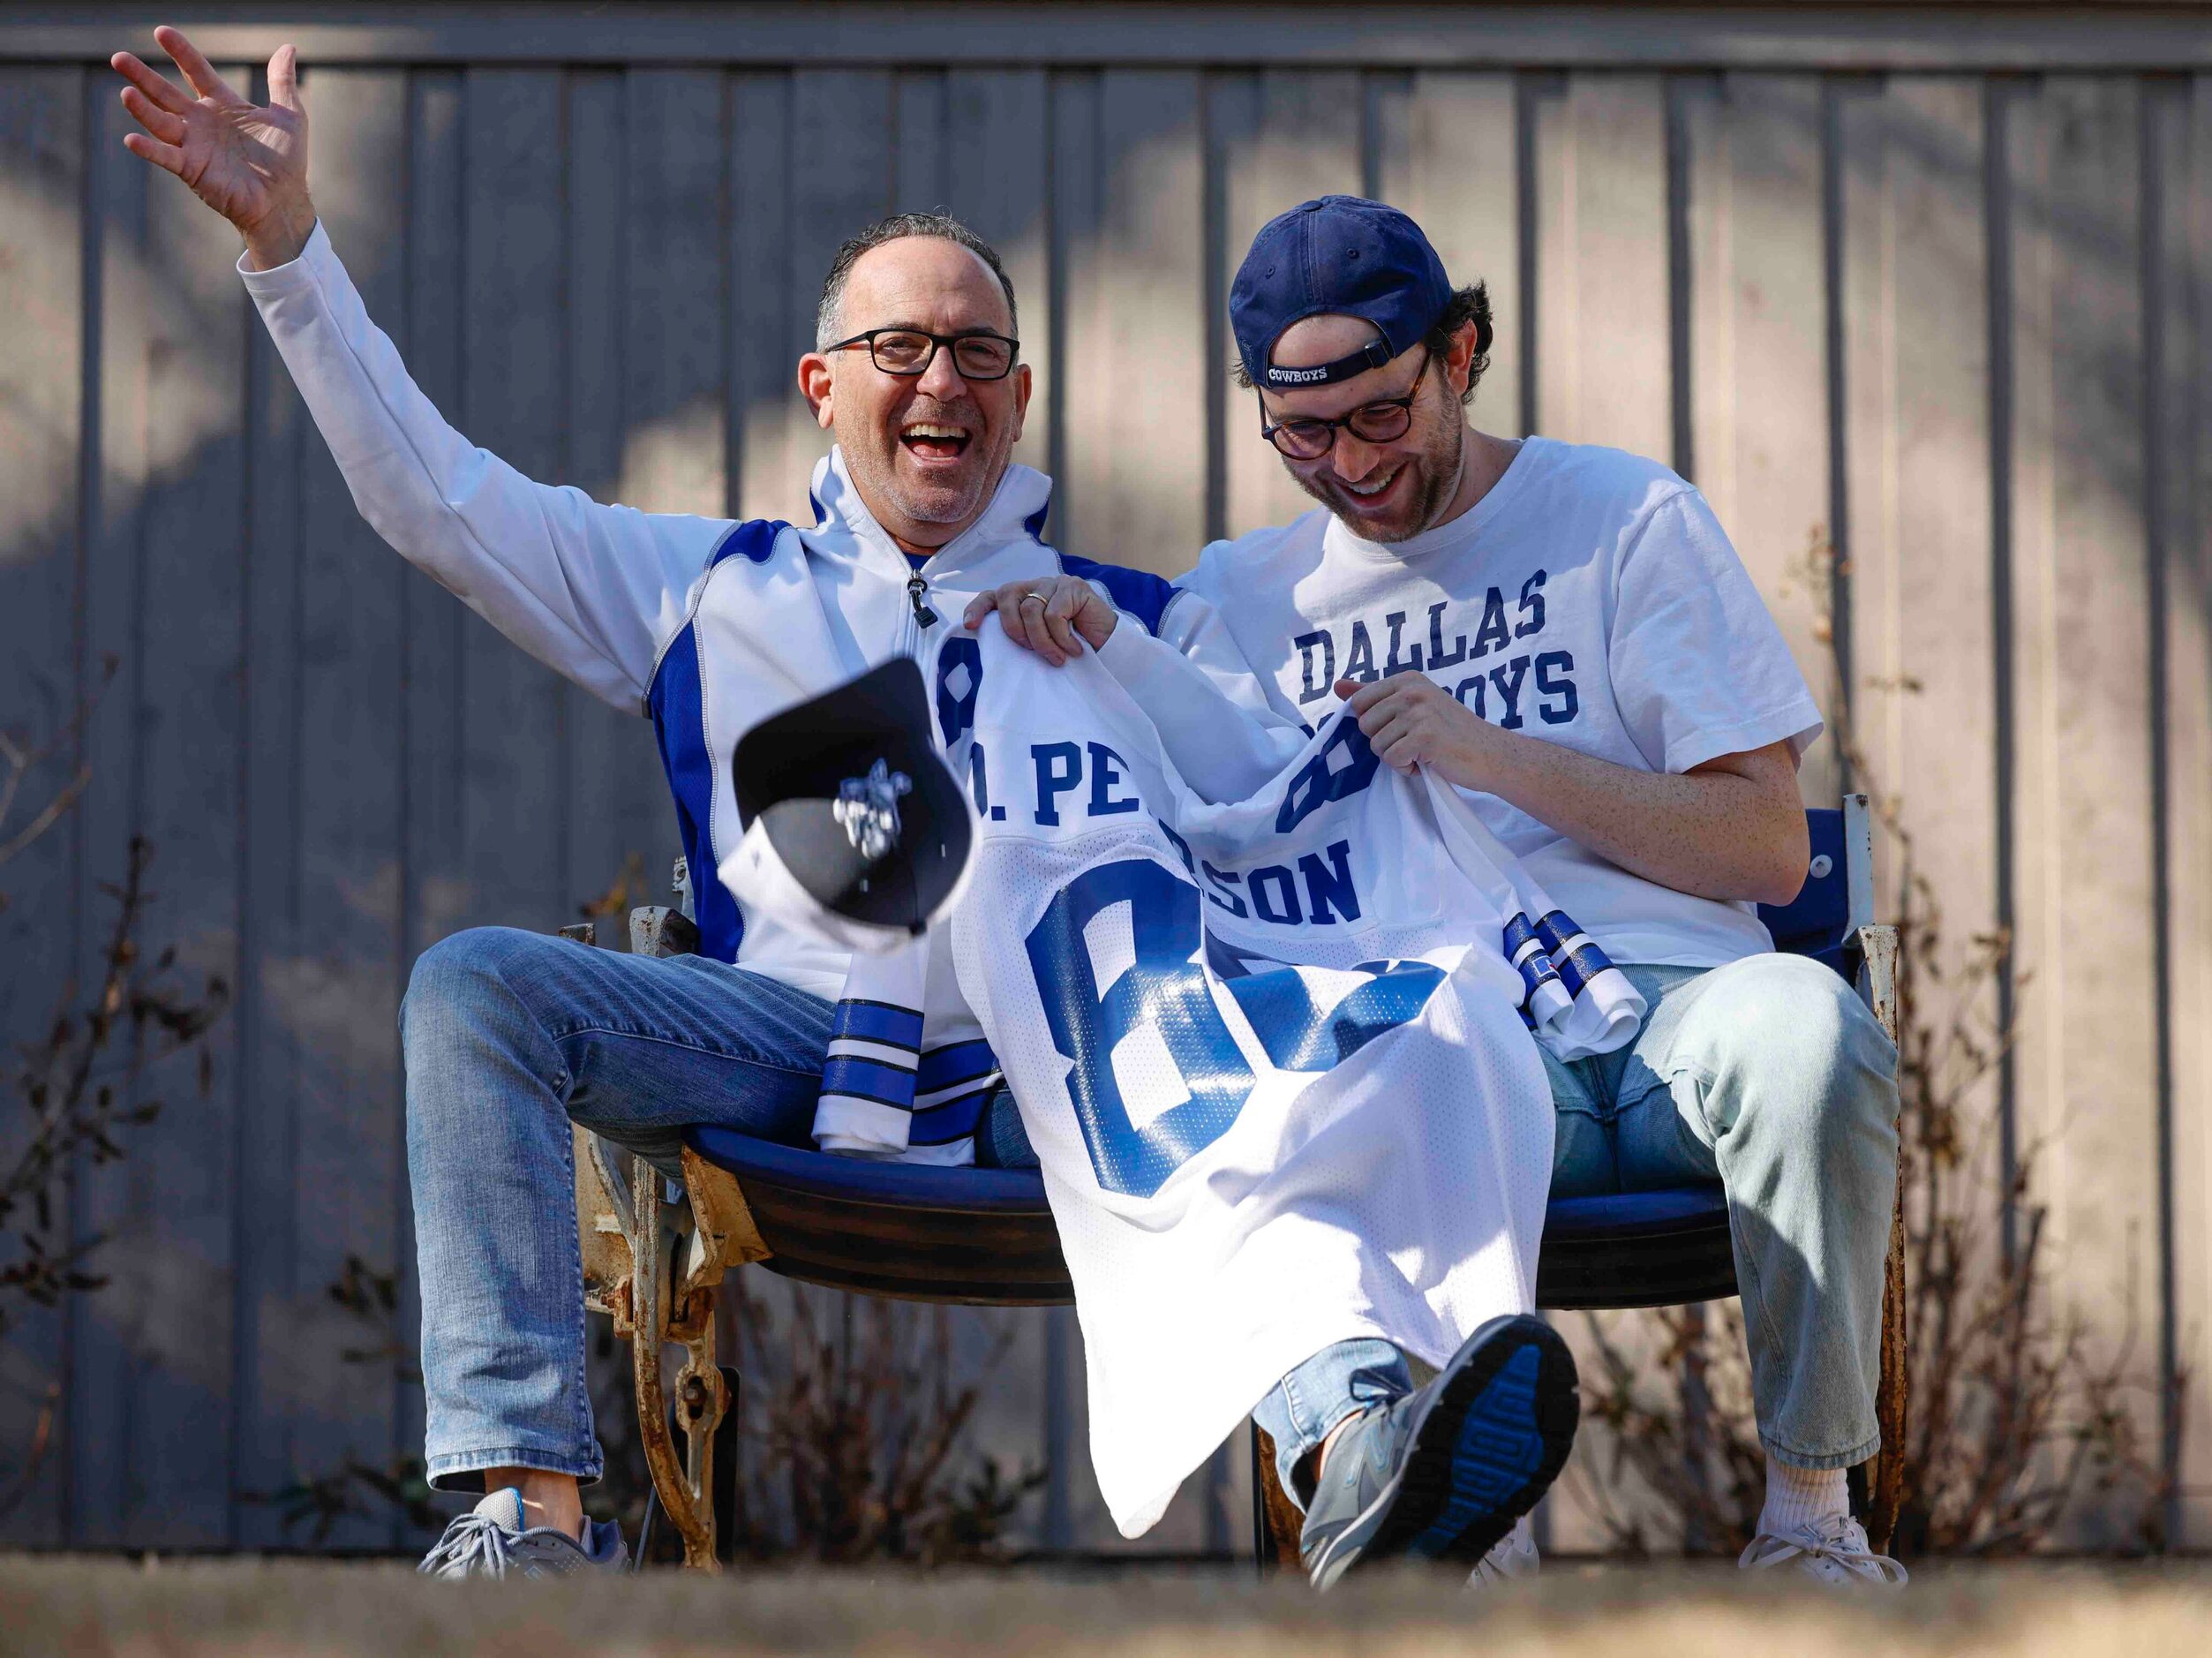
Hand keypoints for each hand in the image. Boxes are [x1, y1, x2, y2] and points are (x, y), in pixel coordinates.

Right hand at [111, 27, 314, 268]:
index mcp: (222, 104)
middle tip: (118, 58)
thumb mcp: (289, 116)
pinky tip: (131, 139)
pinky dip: (149, 149)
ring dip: (142, 108)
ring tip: (126, 92)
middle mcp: (201, 121)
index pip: (196, 71)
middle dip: (142, 76)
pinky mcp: (192, 169)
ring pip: (160, 122)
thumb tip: (289, 47)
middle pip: (166, 94)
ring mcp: (194, 145)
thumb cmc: (286, 160)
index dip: (180, 52)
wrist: (284, 200)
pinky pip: (166, 157)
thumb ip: (282, 81)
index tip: (161, 31)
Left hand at [961, 575, 1117, 666]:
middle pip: (1008, 597)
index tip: (970, 626)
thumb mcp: (1039, 644)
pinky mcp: (1074, 587)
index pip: (993, 595)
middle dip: (1014, 630)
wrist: (1108, 651)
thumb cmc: (1071, 649)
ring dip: (1042, 641)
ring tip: (1058, 657)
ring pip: (1031, 609)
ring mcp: (1055, 583)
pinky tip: (1075, 649)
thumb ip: (1020, 636)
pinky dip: (1062, 638)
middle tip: (1033, 652)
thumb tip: (989, 640)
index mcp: (1023, 598)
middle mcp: (1036, 586)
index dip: (979, 608)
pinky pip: (1055, 614)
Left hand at [1337, 672, 1494, 783]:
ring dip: (1397, 757)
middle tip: (1415, 742)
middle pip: (1365, 725)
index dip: (1375, 724)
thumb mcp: (1414, 705)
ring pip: (1377, 745)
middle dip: (1385, 742)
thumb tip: (1337, 686)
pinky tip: (1427, 762)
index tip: (1401, 727)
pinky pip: (1392, 759)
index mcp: (1407, 679)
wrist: (1491, 753)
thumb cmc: (1451, 732)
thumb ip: (1375, 695)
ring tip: (1423, 752)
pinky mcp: (1425, 736)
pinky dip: (1407, 769)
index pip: (1360, 702)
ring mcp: (1419, 712)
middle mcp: (1412, 690)